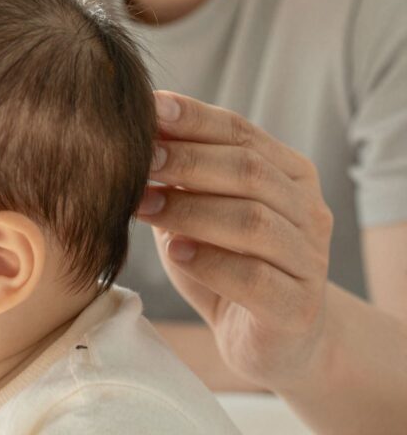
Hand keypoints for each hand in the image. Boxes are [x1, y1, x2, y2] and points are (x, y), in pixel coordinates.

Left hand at [136, 91, 334, 391]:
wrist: (262, 337)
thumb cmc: (223, 258)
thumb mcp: (199, 206)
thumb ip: (180, 171)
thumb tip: (136, 126)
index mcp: (290, 173)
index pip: (241, 132)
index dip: (194, 118)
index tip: (149, 109)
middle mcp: (309, 211)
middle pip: (249, 172)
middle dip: (188, 161)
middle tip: (139, 160)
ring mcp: (310, 261)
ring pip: (253, 223)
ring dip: (190, 210)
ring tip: (142, 206)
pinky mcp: (298, 309)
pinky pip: (256, 278)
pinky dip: (210, 261)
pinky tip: (175, 252)